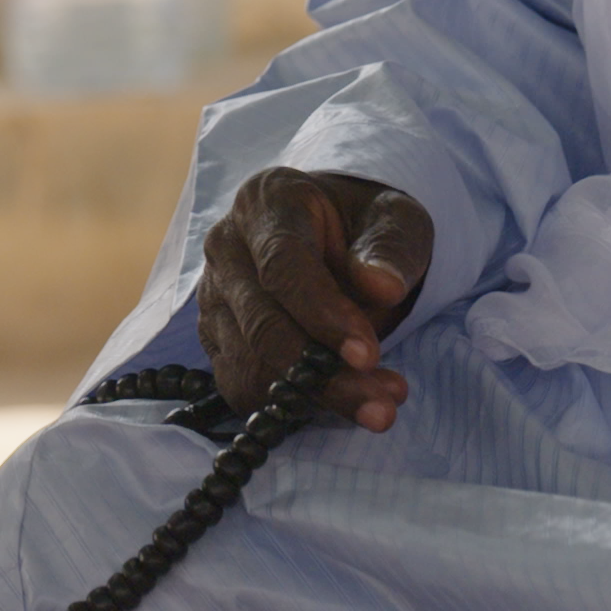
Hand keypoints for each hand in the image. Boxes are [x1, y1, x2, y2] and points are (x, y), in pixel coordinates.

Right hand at [199, 169, 431, 429]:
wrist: (334, 238)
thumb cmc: (364, 226)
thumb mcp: (396, 218)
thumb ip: (392, 247)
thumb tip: (382, 286)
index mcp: (267, 202)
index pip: (283, 265)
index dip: (323, 314)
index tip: (367, 354)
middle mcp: (226, 246)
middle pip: (263, 323)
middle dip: (324, 374)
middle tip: (383, 406)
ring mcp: (214, 295)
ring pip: (249, 364)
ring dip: (314, 398)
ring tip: (377, 406)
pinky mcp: (215, 338)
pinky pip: (241, 387)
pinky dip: (290, 408)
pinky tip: (340, 406)